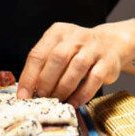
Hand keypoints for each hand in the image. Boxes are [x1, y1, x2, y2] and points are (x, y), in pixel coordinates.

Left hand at [17, 22, 133, 106]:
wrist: (111, 43)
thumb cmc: (78, 51)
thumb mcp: (60, 49)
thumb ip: (45, 65)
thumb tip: (27, 92)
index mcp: (58, 32)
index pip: (38, 54)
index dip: (28, 77)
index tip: (23, 96)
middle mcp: (76, 36)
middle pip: (57, 59)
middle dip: (47, 82)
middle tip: (42, 98)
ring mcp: (94, 48)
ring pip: (76, 69)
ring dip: (63, 89)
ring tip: (57, 101)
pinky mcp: (107, 62)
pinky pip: (94, 80)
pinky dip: (81, 94)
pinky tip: (74, 102)